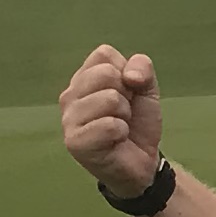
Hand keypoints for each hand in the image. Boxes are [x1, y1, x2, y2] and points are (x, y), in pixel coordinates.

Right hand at [58, 42, 161, 196]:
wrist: (142, 162)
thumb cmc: (137, 123)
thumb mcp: (146, 89)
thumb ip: (142, 68)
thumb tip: (129, 76)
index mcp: (83, 78)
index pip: (104, 54)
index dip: (126, 73)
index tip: (127, 94)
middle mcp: (70, 95)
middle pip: (106, 74)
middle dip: (126, 95)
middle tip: (123, 114)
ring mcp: (68, 119)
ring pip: (110, 99)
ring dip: (125, 116)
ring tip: (119, 128)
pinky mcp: (74, 142)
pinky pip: (110, 125)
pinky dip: (122, 133)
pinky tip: (115, 142)